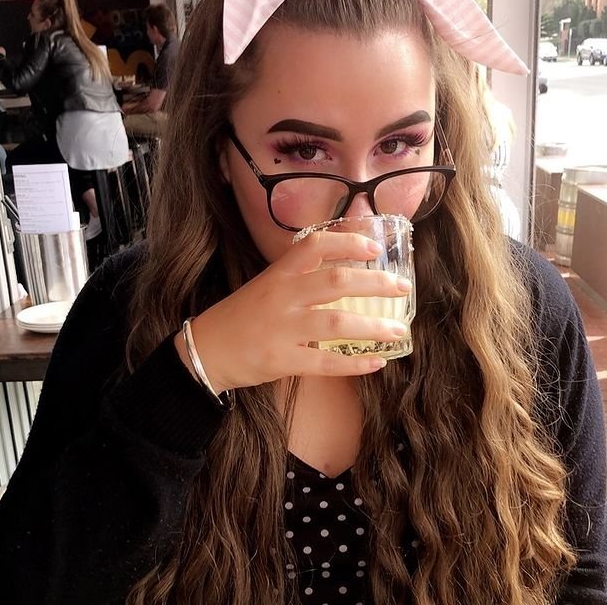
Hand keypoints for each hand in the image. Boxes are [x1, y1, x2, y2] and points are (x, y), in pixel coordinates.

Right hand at [184, 232, 411, 389]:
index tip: (373, 246)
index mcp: (278, 275)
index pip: (314, 246)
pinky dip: (354, 363)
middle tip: (401, 286)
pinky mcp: (282, 360)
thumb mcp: (266, 286)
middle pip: (335, 282)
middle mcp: (282, 297)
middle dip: (374, 282)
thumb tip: (344, 277)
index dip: (347, 242)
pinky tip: (377, 362)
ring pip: (336, 323)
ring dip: (373, 327)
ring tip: (398, 330)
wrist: (205, 350)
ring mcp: (282, 329)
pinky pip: (325, 364)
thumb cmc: (241, 316)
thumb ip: (299, 280)